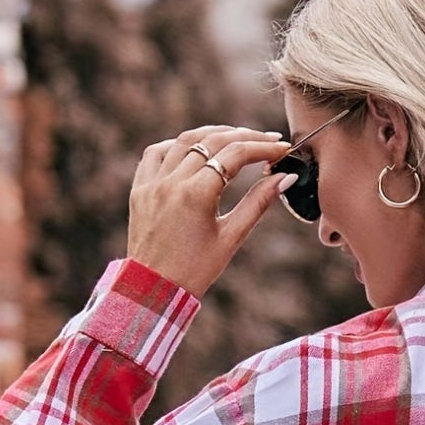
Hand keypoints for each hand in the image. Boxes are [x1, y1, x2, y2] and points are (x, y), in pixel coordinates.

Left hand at [126, 124, 295, 297]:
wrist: (154, 290)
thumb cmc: (196, 270)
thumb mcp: (231, 238)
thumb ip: (258, 203)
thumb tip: (285, 177)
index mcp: (195, 195)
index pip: (234, 155)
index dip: (262, 147)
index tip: (281, 148)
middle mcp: (171, 182)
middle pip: (211, 141)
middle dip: (243, 136)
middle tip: (266, 140)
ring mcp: (151, 183)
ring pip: (184, 140)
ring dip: (213, 134)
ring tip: (235, 138)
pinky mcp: (139, 188)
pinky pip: (156, 153)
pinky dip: (177, 145)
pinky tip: (195, 149)